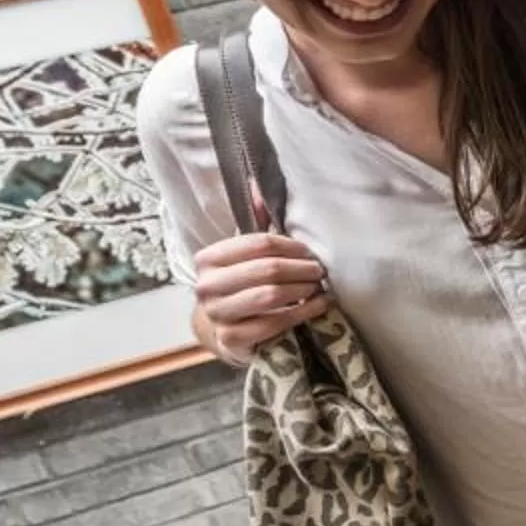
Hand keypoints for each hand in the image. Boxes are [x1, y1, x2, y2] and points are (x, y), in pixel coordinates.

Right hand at [191, 232, 326, 363]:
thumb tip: (261, 186)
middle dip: (301, 269)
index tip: (309, 252)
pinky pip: (275, 323)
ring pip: (271, 296)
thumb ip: (254, 221)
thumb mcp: (244, 254)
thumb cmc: (241, 285)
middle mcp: (207, 287)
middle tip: (319, 271)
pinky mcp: (232, 339)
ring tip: (318, 287)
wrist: (226, 329)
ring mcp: (217, 315)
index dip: (291, 246)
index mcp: (207, 259)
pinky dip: (303, 313)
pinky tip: (318, 306)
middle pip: (268, 269)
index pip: (259, 243)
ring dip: (302, 290)